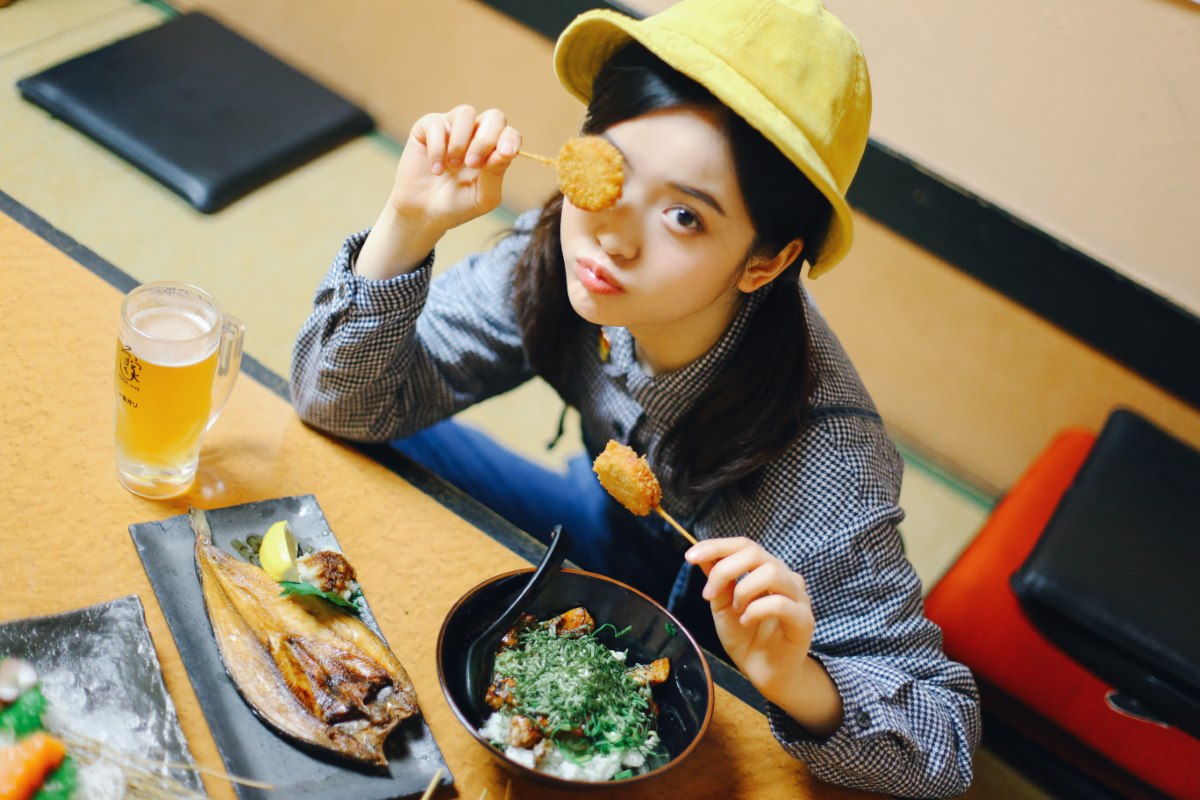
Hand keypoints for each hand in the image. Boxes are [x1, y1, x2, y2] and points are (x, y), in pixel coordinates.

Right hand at [358, 106, 519, 278]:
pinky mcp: (427, 128)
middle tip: (473, 165)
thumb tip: (504, 151)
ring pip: (466, 113)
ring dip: (461, 141)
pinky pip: (436, 124)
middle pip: (494, 117)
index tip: (506, 154)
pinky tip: (435, 169)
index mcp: (493, 150)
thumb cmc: (457, 205)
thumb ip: (496, 174)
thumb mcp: (483, 197)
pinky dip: (437, 149)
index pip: (509, 133)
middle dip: (486, 140)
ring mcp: (451, 128)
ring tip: (453, 166)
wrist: (424, 214)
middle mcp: (475, 134)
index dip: (510, 140)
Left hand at [685, 537, 842, 734]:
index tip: (690, 556)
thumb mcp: (722, 607)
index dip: (716, 546)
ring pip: (771, 572)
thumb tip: (700, 555)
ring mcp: (798, 597)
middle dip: (724, 569)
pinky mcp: (804, 619)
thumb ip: (716, 581)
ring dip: (743, 589)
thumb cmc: (747, 638)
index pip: (744, 545)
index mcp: (766, 570)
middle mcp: (785, 577)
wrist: (766, 673)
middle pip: (756, 553)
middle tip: (709, 594)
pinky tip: (746, 621)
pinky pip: (779, 603)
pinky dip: (756, 610)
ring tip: (735, 610)